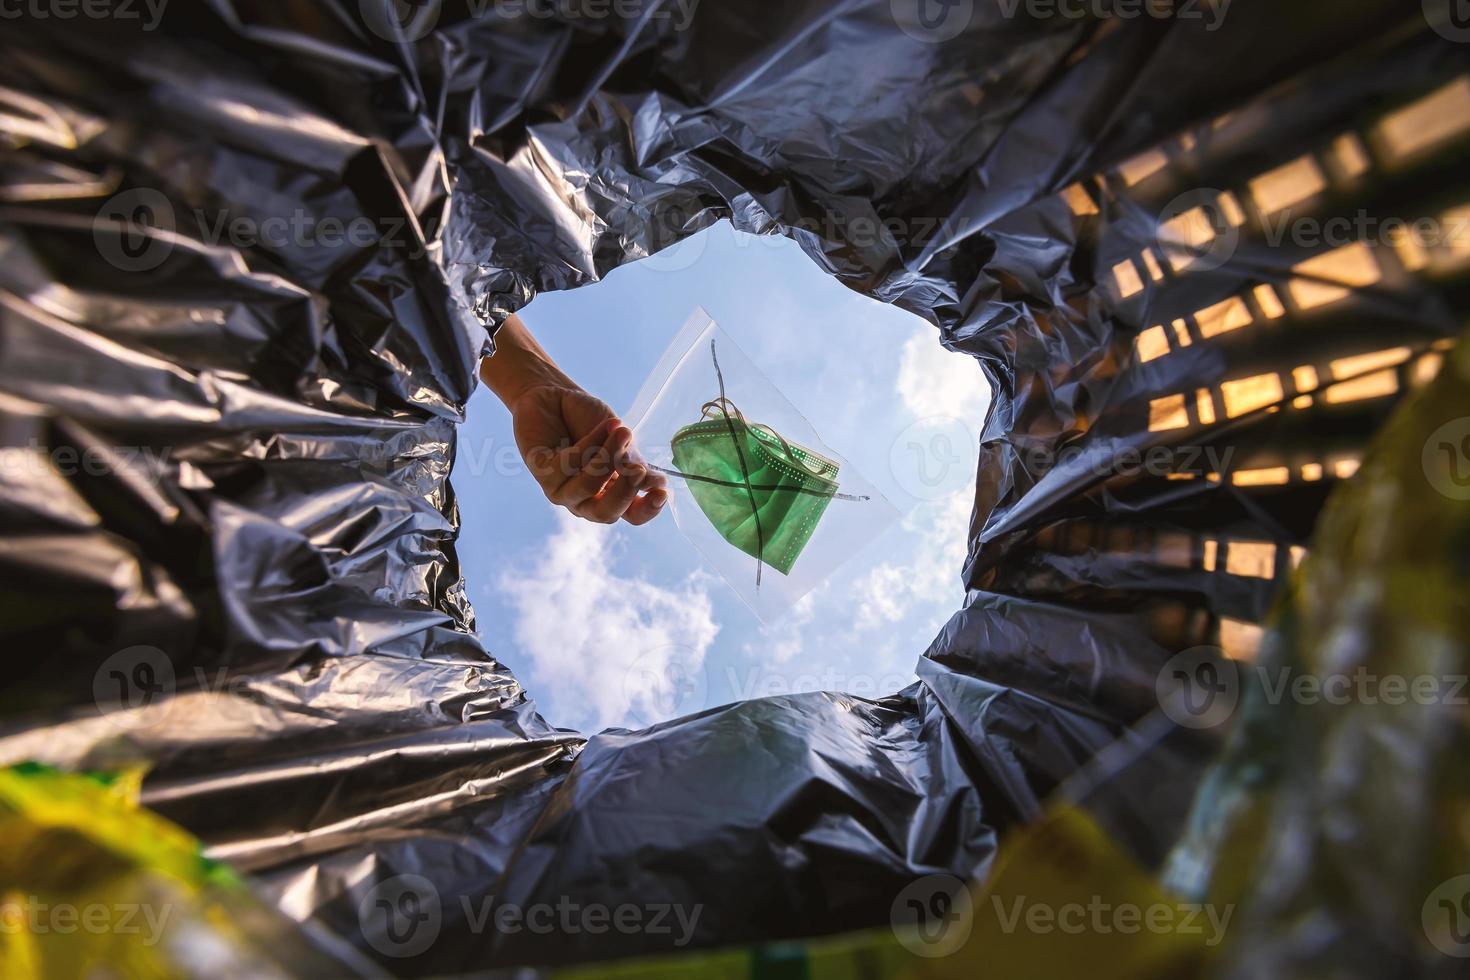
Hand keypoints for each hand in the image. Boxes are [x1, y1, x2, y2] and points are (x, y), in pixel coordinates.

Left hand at [509, 384, 667, 524]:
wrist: (557, 395)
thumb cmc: (591, 422)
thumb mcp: (620, 442)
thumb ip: (631, 463)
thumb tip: (656, 483)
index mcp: (609, 497)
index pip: (631, 515)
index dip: (648, 510)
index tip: (663, 492)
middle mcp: (584, 500)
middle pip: (606, 514)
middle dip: (625, 492)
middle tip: (639, 469)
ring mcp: (561, 489)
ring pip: (587, 486)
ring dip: (609, 457)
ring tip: (623, 431)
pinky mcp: (542, 471)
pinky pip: (570, 463)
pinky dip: (593, 440)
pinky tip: (607, 424)